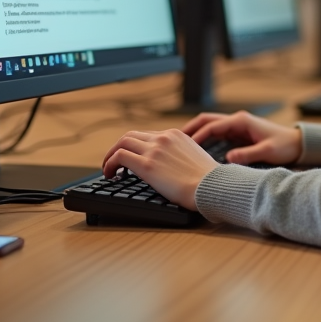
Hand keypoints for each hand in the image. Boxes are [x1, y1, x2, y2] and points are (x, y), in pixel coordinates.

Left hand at [101, 129, 216, 206]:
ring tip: (108, 168)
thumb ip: (181, 154)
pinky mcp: (147, 165)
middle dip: (119, 147)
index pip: (148, 135)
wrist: (212, 186)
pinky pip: (119, 157)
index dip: (135, 146)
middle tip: (114, 161)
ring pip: (122, 143)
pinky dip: (109, 163)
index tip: (131, 157)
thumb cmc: (208, 180)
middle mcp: (163, 138)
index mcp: (176, 135)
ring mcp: (154, 150)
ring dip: (111, 155)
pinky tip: (109, 174)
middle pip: (131, 135)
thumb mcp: (195, 157)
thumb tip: (172, 165)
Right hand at [182, 111, 301, 165]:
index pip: (213, 125)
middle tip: (174, 140)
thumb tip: (228, 158)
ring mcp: (236, 126)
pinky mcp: (238, 134)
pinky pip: (216, 134)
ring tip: (180, 145)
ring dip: (196, 133)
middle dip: (190, 128)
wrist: (297, 144)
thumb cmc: (284, 146)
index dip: (198, 135)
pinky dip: (204, 139)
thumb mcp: (267, 151)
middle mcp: (237, 121)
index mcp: (241, 121)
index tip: (186, 146)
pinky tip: (196, 150)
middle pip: (207, 120)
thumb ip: (248, 154)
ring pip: (210, 126)